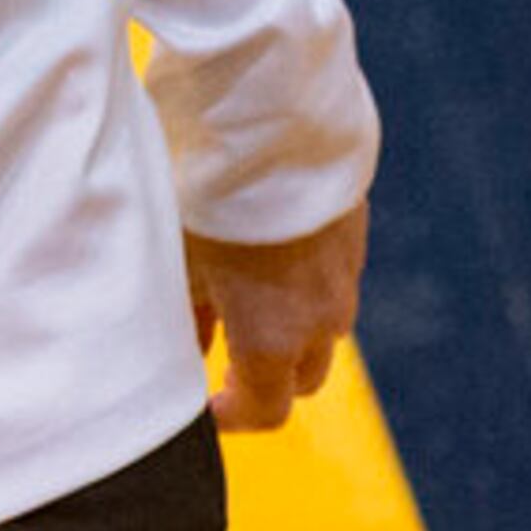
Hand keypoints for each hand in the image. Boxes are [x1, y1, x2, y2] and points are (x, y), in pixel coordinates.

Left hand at [185, 201, 368, 432]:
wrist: (268, 113)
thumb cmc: (207, 192)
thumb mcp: (179, 259)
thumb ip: (187, 315)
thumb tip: (191, 346)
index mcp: (274, 337)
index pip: (266, 411)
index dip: (232, 417)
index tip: (204, 408)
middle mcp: (321, 317)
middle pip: (301, 376)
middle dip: (264, 378)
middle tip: (220, 356)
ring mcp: (344, 274)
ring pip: (321, 327)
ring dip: (287, 329)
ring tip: (238, 298)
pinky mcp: (352, 232)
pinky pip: (332, 280)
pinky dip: (302, 287)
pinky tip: (265, 253)